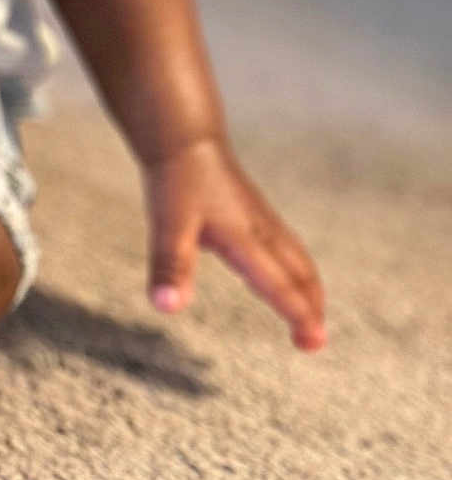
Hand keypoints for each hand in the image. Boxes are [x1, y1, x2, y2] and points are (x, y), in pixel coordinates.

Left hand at [143, 138, 326, 351]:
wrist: (182, 136)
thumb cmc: (175, 179)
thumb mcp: (167, 226)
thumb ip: (169, 268)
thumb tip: (167, 308)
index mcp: (245, 239)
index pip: (279, 285)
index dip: (298, 314)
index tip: (312, 343)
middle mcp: (261, 230)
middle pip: (299, 273)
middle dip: (310, 307)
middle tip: (313, 342)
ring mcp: (260, 218)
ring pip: (295, 259)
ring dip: (306, 289)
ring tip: (307, 316)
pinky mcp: (251, 210)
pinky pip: (284, 246)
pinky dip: (292, 269)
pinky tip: (277, 275)